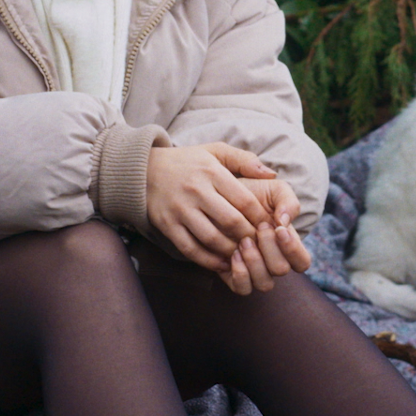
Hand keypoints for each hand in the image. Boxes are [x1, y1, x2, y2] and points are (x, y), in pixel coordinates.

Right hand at [146, 143, 275, 274]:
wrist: (144, 170)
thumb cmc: (188, 162)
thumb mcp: (215, 151)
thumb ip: (244, 160)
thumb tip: (272, 174)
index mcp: (211, 172)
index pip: (245, 200)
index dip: (261, 218)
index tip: (269, 227)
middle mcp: (196, 191)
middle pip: (231, 222)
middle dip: (250, 237)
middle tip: (260, 245)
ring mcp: (180, 209)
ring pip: (212, 238)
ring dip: (231, 251)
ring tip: (243, 254)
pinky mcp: (167, 225)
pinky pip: (191, 248)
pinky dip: (208, 260)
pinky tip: (222, 263)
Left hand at [223, 179, 310, 293]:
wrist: (222, 196)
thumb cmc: (253, 193)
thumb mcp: (275, 190)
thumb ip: (288, 202)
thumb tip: (284, 222)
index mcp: (287, 245)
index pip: (302, 262)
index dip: (293, 249)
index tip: (278, 229)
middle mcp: (273, 262)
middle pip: (281, 270)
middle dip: (269, 248)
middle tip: (257, 228)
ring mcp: (254, 271)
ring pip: (264, 284)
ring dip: (255, 261)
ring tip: (244, 241)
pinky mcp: (234, 276)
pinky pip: (242, 288)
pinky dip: (240, 273)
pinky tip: (233, 253)